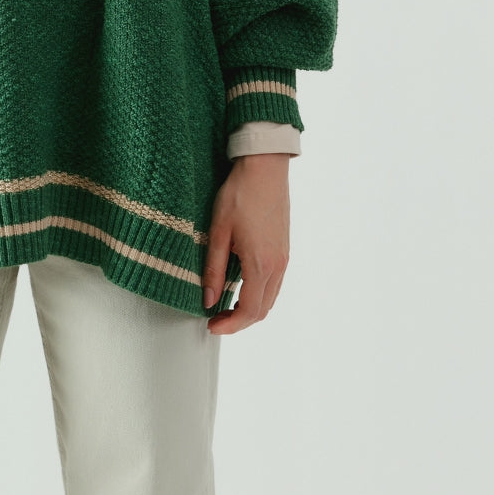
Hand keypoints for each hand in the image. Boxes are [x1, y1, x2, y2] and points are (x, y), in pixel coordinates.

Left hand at [201, 153, 290, 334]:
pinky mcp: (284, 249)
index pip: (249, 311)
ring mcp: (284, 258)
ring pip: (270, 298)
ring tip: (225, 304)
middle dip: (240, 321)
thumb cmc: (239, 194)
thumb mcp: (218, 232)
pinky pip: (274, 283)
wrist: (264, 168)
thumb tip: (209, 300)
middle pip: (262, 310)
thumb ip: (214, 270)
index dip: (230, 325)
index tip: (212, 326)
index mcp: (261, 264)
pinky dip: (258, 293)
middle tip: (216, 319)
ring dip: (250, 308)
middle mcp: (278, 266)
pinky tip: (240, 285)